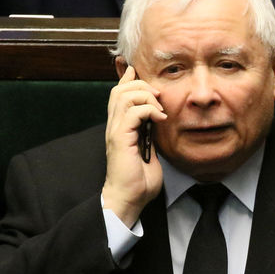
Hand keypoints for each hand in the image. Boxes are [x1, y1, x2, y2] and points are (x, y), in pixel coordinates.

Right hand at [102, 65, 166, 227]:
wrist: (129, 199)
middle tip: (158, 97)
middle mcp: (114, 126)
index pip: (118, 94)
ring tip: (159, 109)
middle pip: (120, 89)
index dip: (128, 79)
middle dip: (140, 85)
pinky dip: (149, 110)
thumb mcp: (149, 150)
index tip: (141, 74)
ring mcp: (115, 131)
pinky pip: (133, 112)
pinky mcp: (121, 139)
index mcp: (119, 127)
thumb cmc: (138, 180)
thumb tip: (157, 121)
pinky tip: (160, 119)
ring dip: (145, 96)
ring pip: (124, 96)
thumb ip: (149, 134)